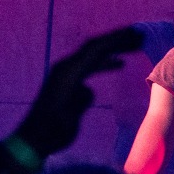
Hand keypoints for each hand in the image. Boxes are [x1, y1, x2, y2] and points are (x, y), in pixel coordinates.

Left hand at [15, 27, 142, 158]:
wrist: (35, 139)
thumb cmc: (53, 130)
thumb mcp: (69, 116)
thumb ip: (80, 99)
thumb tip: (86, 89)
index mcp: (68, 73)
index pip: (95, 49)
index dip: (115, 40)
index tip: (134, 34)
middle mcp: (66, 68)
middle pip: (94, 47)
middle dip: (116, 40)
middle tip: (138, 35)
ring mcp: (66, 74)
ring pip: (93, 55)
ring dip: (112, 50)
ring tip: (133, 47)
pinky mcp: (68, 81)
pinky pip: (90, 66)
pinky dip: (105, 63)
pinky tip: (119, 64)